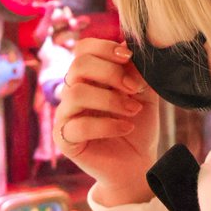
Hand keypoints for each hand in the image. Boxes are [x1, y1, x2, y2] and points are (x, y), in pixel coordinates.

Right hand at [54, 39, 158, 205]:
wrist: (137, 164)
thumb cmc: (138, 126)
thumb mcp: (145, 94)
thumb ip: (138, 71)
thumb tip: (133, 45)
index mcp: (88, 77)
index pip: (82, 49)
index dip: (104, 48)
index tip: (129, 57)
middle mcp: (72, 92)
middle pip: (78, 66)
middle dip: (110, 73)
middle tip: (134, 88)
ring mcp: (65, 116)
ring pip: (76, 93)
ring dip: (110, 100)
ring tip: (132, 111)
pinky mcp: (64, 139)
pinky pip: (79, 125)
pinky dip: (107, 124)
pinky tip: (125, 128)